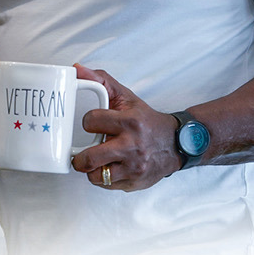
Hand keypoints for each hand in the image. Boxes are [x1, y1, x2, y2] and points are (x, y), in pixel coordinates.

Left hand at [69, 64, 181, 191]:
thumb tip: (76, 69)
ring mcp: (135, 168)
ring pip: (96, 176)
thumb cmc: (146, 121)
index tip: (92, 124)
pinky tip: (111, 167)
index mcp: (130, 123)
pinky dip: (105, 178)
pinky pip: (107, 185)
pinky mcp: (136, 183)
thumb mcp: (126, 98)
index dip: (87, 122)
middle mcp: (133, 147)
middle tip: (82, 153)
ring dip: (92, 170)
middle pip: (89, 158)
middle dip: (80, 157)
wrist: (178, 144)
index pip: (90, 121)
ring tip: (98, 161)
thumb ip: (101, 81)